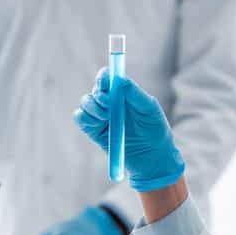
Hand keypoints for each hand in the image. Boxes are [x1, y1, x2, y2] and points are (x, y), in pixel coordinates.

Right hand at [73, 68, 185, 191]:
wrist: (153, 158)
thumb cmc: (155, 130)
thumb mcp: (149, 109)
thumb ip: (134, 93)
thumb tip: (119, 79)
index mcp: (123, 93)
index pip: (109, 78)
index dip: (104, 76)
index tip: (105, 82)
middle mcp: (110, 103)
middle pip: (96, 89)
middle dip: (100, 95)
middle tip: (109, 104)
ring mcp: (101, 117)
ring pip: (86, 102)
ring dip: (93, 106)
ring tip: (106, 117)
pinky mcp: (93, 131)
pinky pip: (80, 118)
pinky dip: (84, 117)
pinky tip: (98, 123)